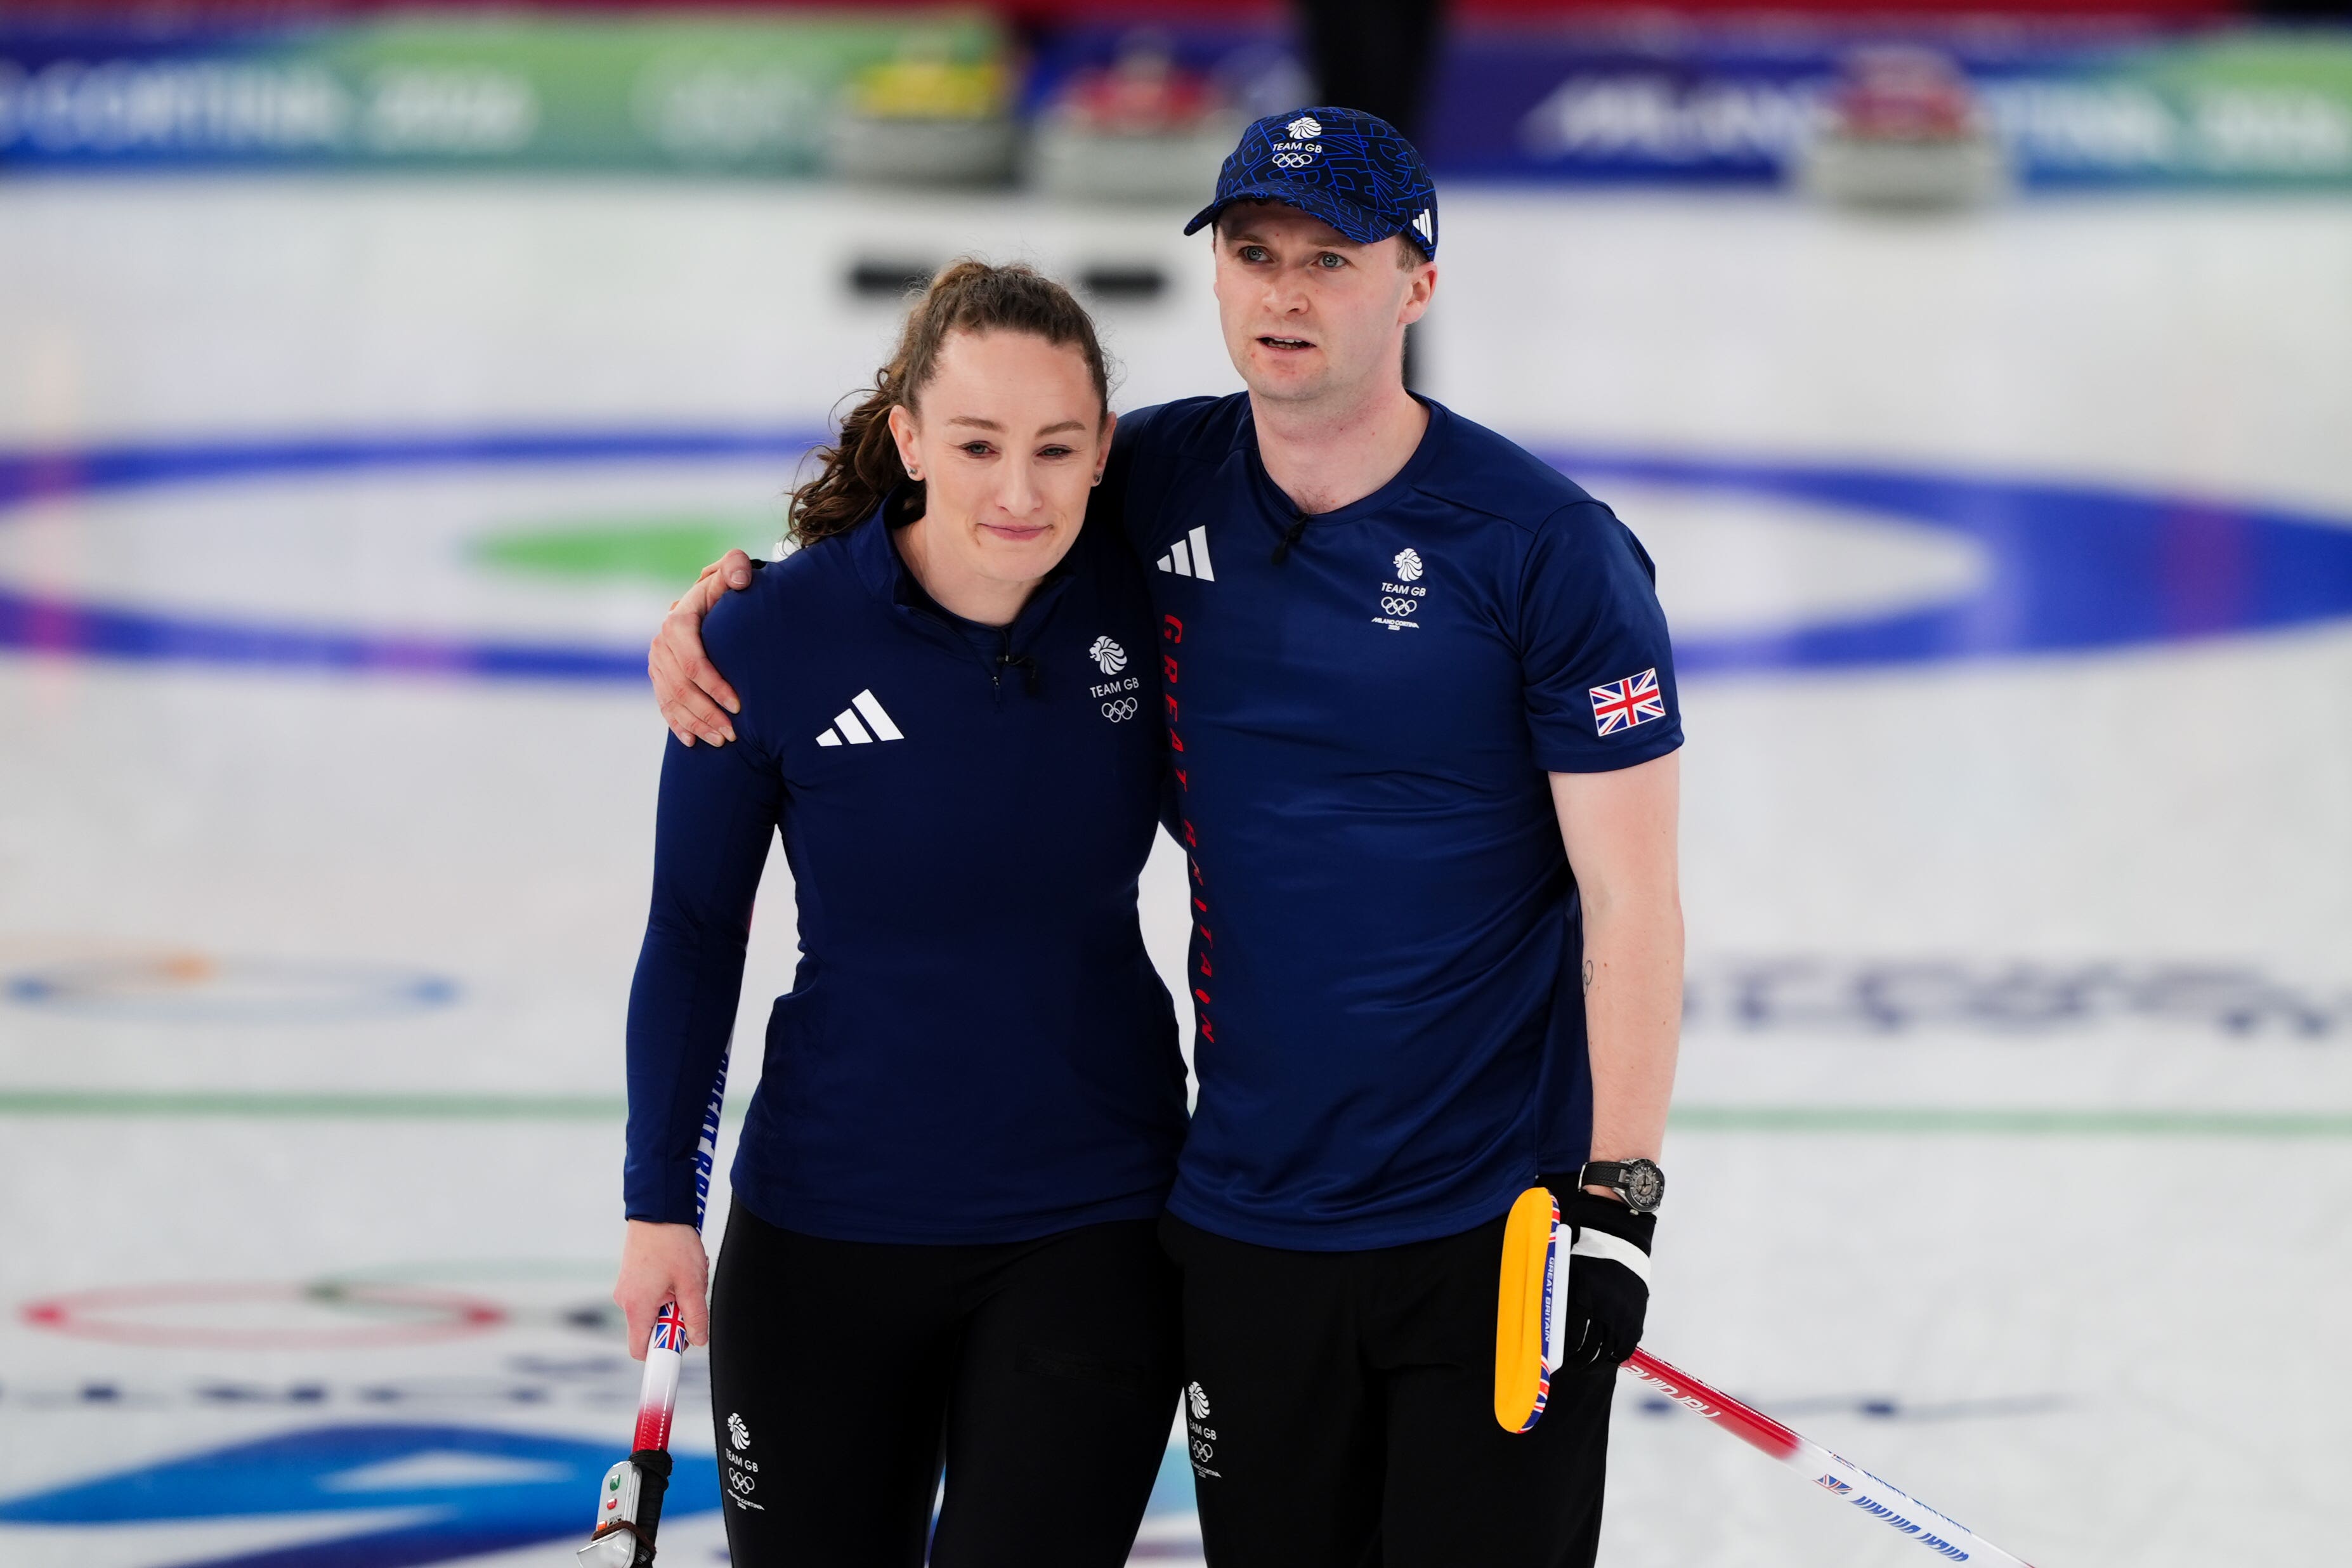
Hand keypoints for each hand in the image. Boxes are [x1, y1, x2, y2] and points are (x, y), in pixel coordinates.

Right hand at [612, 1219, 709, 1360]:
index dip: (661, 1354)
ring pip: (652, 1312)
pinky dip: (665, 1291)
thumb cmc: (674, 1244)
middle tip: (689, 1300)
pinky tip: (677, 1271)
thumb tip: (698, 1340)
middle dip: (673, 1322)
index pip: (641, 1350)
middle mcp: (625, 1301)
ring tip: (684, 1279)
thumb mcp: (692, 1283)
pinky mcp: (630, 1278)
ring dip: (672, 1303)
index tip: (680, 1345)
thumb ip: (695, 1316)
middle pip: (649, 1330)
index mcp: (637, 1307)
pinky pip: (649, 1296)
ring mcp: (626, 1289)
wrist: (658, 1210)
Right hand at [649, 550, 757, 745]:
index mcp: (679, 621)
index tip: (738, 705)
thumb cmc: (728, 590)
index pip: (692, 660)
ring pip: (671, 700)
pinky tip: (692, 741)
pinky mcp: (658, 675)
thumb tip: (740, 579)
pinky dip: (677, 724)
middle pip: (680, 687)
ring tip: (722, 742)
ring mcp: (658, 661)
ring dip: (695, 724)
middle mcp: (662, 642)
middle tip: (732, 734)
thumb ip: (736, 566)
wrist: (712, 603)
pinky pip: (663, 705)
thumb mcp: (733, 572)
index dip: (713, 685)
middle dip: (706, 713)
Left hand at [1542, 1184, 1653, 1368]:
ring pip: (1609, 1351)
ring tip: (1586, 1366)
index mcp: (1583, 1298)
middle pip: (1589, 1351)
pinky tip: (1607, 1357)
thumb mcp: (1566, 1271)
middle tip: (1568, 1367)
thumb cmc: (1583, 1250)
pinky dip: (1616, 1354)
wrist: (1618, 1234)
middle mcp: (1604, 1311)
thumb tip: (1546, 1324)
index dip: (1561, 1355)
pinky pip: (1626, 1345)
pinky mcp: (1636, 1315)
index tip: (1552, 1363)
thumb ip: (1559, 1297)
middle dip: (1577, 1363)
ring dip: (1596, 1362)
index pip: (1570, 1339)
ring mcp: (1623, 1315)